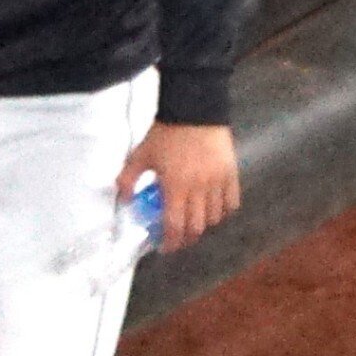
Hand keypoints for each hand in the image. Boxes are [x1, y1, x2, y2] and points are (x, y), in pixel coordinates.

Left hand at [121, 119, 235, 248]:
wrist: (194, 109)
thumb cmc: (166, 134)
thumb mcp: (141, 154)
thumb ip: (129, 178)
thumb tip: (124, 199)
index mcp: (176, 187)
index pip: (174, 226)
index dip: (170, 241)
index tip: (164, 247)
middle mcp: (199, 190)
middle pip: (196, 228)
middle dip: (186, 238)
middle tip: (177, 237)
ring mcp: (218, 183)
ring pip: (215, 218)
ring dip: (203, 225)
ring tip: (193, 221)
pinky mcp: (231, 174)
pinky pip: (231, 202)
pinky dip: (222, 211)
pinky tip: (213, 209)